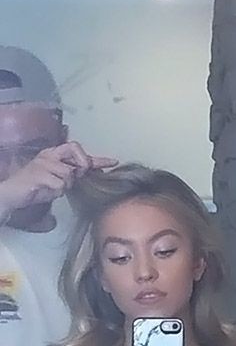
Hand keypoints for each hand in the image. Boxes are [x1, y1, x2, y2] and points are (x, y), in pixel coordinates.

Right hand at [0, 142, 116, 216]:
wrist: (12, 195)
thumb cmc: (34, 188)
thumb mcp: (57, 181)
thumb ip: (72, 176)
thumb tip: (89, 175)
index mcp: (54, 154)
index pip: (79, 150)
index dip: (97, 158)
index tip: (113, 162)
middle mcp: (49, 154)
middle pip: (76, 150)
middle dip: (82, 163)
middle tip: (79, 175)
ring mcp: (43, 162)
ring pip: (69, 173)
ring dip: (64, 185)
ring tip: (51, 188)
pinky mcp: (39, 174)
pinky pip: (60, 184)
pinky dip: (56, 192)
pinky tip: (46, 191)